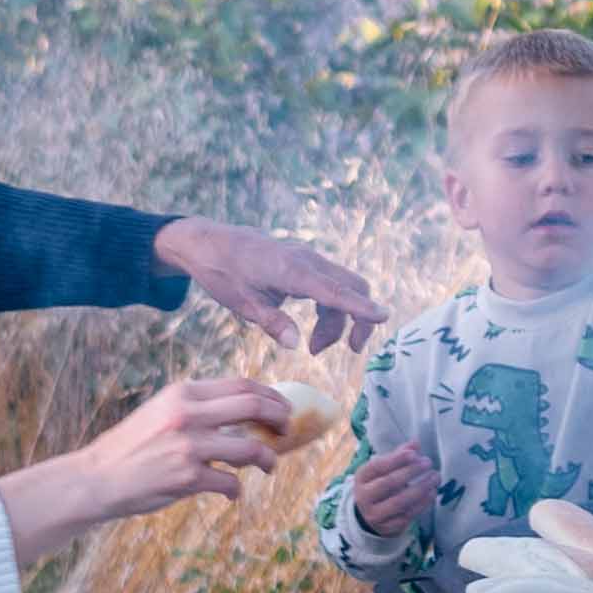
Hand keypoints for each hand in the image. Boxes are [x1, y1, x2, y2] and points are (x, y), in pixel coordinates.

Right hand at [24, 364, 313, 550]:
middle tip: (286, 430)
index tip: (282, 407)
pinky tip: (231, 493)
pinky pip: (230, 483)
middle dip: (279, 418)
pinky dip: (236, 489)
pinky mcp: (187, 477)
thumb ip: (196, 407)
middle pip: (254, 406)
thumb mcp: (162, 411)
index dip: (271, 395)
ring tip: (269, 466)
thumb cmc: (130, 447)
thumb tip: (240, 410)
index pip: (242, 384)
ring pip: (250, 448)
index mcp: (182, 392)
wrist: (97, 478)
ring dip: (268, 459)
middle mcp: (188, 414)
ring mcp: (189, 446)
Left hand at [158, 218, 381, 353]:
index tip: (384, 317)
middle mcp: (306, 260)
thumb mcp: (241, 303)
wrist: (208, 242)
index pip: (334, 291)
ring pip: (342, 288)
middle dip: (357, 319)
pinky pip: (329, 284)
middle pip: (351, 286)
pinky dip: (330, 307)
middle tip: (346, 350)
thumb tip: (295, 344)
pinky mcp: (303, 262)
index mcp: (291, 270)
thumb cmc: (222, 271)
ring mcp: (307, 259)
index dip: (360, 307)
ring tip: (314, 346)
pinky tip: (313, 327)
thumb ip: (271, 322)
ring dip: (338, 319)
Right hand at [342, 410, 445, 535]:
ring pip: (399, 502)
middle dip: (410, 472)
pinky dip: (422, 504)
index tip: (414, 454)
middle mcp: (364, 497)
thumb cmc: (380, 485)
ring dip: (420, 489)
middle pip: (388, 484)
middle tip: (428, 462)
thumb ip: (399, 455)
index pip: (377, 467)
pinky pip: (407, 516)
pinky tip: (432, 493)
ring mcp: (375, 515)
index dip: (396, 460)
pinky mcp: (388, 528)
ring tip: (435, 478)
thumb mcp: (383, 469)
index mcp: (362, 477)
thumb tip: (416, 443)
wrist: (369, 516)